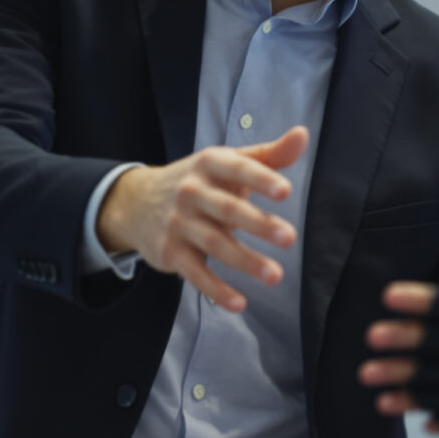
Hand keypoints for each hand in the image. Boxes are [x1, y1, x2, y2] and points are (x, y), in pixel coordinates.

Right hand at [95, 127, 307, 311]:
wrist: (135, 202)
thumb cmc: (199, 182)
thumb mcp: (228, 163)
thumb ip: (268, 155)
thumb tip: (303, 135)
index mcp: (209, 164)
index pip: (237, 168)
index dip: (261, 179)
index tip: (287, 191)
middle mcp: (191, 191)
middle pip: (228, 209)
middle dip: (259, 223)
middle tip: (290, 238)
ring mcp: (179, 223)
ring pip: (214, 243)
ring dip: (245, 260)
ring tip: (275, 275)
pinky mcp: (170, 252)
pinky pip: (195, 273)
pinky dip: (216, 289)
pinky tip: (239, 303)